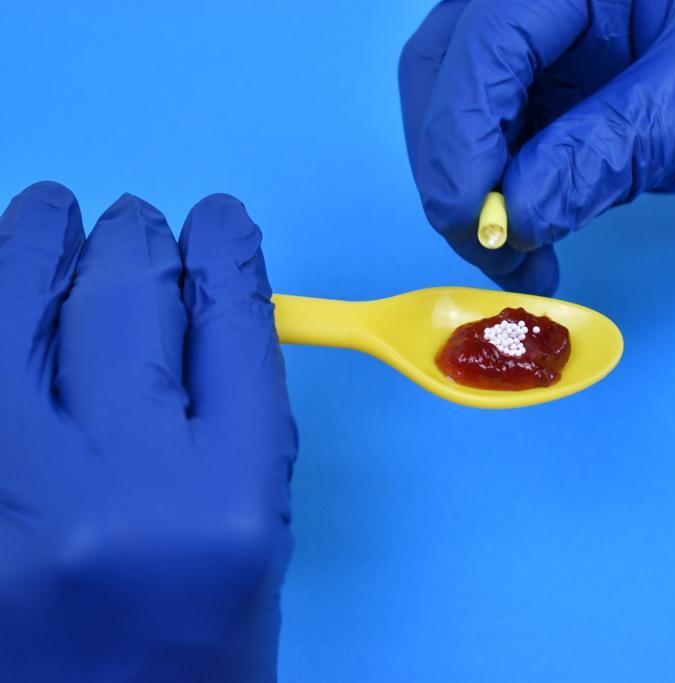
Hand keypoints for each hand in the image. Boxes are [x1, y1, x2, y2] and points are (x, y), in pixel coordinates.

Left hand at [0, 183, 296, 681]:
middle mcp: (109, 496)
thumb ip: (238, 420)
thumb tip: (210, 309)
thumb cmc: (191, 655)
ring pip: (2, 314)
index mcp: (221, 507)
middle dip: (134, 240)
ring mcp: (1, 502)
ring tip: (50, 212)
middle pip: (122, 303)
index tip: (220, 221)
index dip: (226, 252)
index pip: (229, 327)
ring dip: (31, 242)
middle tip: (134, 221)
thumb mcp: (253, 541)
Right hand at [400, 0, 674, 293]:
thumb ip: (606, 148)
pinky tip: (535, 239)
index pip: (486, 37)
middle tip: (486, 243)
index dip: (460, 131)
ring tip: (516, 258)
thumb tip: (518, 209)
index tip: (473, 215)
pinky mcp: (589, 105)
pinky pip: (518, 150)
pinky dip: (513, 202)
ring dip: (475, 191)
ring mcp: (576, 50)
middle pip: (454, 71)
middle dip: (453, 163)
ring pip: (473, 115)